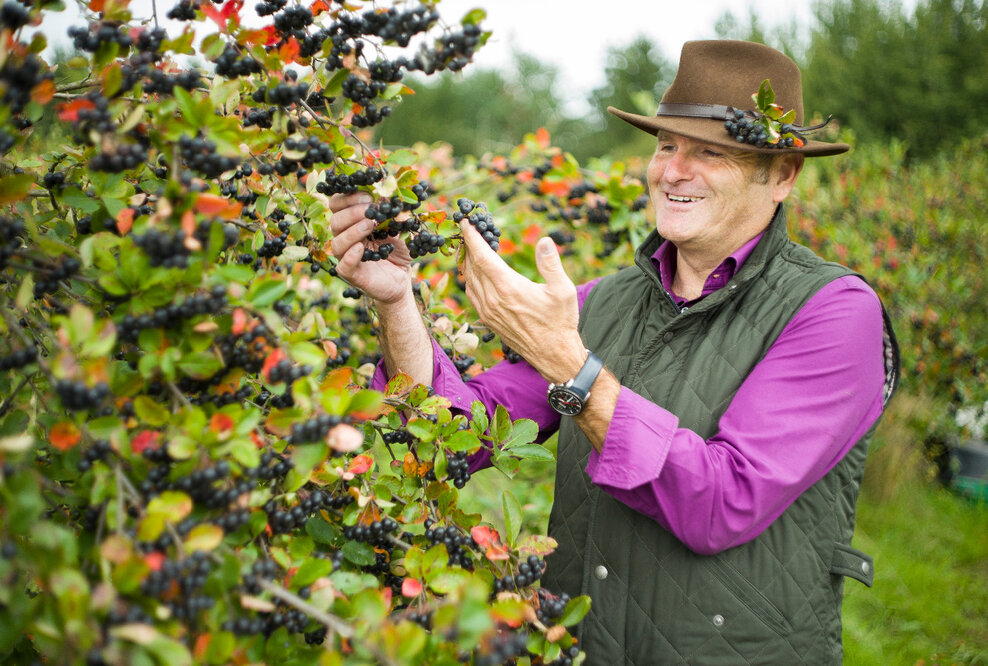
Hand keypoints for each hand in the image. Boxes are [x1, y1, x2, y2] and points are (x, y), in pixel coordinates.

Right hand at [328, 192, 413, 304]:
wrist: (403, 277)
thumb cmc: (398, 249)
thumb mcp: (399, 226)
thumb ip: (392, 211)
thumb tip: (388, 192)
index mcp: (351, 222)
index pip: (337, 205)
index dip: (348, 197)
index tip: (368, 197)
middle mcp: (345, 238)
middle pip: (335, 221)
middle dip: (352, 213)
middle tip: (370, 210)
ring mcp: (346, 257)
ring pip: (337, 242)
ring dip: (352, 232)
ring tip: (369, 225)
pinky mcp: (352, 275)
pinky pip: (343, 266)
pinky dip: (350, 256)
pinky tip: (361, 248)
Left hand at [459, 221, 585, 382]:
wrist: (554, 355)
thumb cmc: (560, 322)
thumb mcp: (563, 290)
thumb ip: (551, 263)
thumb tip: (544, 239)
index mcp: (508, 287)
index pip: (482, 256)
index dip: (472, 237)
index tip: (466, 221)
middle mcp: (493, 299)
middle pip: (472, 266)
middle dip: (468, 245)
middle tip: (469, 229)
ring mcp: (488, 311)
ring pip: (469, 281)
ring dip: (467, 262)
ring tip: (470, 248)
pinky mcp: (488, 320)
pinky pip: (472, 295)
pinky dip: (470, 279)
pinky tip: (475, 274)